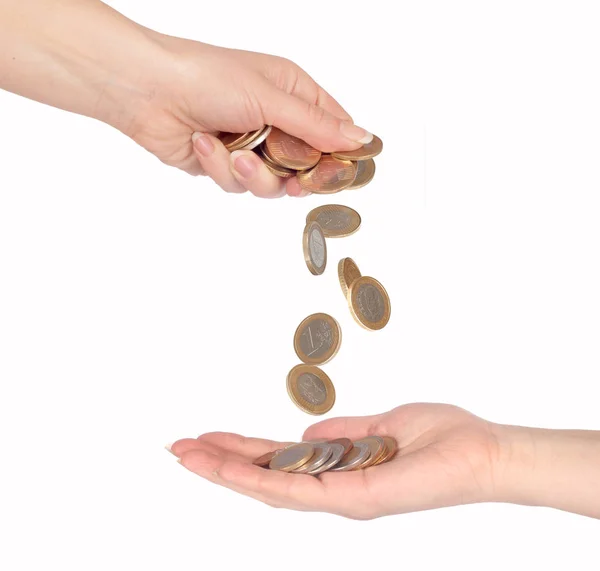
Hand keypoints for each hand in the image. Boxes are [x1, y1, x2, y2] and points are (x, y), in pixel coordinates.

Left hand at [123, 34, 371, 197]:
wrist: (147, 91)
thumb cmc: (209, 78)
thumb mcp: (272, 99)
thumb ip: (317, 126)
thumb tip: (363, 139)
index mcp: (293, 93)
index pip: (333, 129)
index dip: (340, 154)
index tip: (342, 172)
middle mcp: (275, 121)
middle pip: (306, 166)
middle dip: (294, 174)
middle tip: (292, 177)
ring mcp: (250, 145)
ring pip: (272, 184)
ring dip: (252, 174)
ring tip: (234, 153)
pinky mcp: (225, 165)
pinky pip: (238, 184)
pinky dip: (221, 168)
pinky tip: (204, 143)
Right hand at [169, 404, 501, 518]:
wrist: (483, 453)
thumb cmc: (440, 437)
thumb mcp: (381, 426)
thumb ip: (343, 434)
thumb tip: (307, 435)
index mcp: (339, 471)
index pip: (278, 463)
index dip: (240, 452)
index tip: (207, 438)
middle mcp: (334, 490)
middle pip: (265, 478)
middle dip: (219, 464)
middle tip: (178, 448)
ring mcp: (341, 498)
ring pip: (271, 488)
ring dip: (226, 472)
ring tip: (188, 456)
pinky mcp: (355, 497)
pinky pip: (299, 489)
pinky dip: (259, 478)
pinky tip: (228, 468)